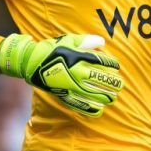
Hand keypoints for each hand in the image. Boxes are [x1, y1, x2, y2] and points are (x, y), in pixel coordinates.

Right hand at [0, 34, 121, 116]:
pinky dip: (89, 109)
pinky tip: (99, 111)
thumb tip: (102, 43)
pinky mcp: (62, 94)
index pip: (100, 62)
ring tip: (113, 99)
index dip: (111, 64)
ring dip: (104, 97)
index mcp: (77, 58)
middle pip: (99, 80)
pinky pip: (78, 104)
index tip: (117, 66)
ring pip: (91, 94)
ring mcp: (69, 85)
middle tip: (120, 86)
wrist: (30, 62)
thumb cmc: (51, 49)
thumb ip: (86, 41)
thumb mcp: (68, 40)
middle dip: (111, 83)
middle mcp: (75, 73)